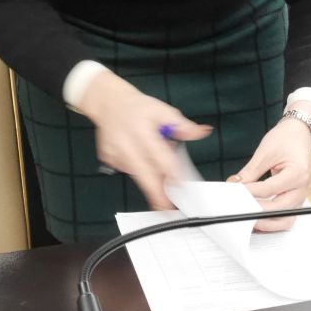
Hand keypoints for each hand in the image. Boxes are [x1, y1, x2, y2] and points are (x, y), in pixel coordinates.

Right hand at [79, 71, 211, 209]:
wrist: (109, 103)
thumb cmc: (139, 107)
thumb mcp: (163, 110)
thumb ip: (182, 125)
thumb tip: (202, 132)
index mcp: (142, 131)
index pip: (159, 156)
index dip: (170, 173)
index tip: (179, 186)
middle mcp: (126, 144)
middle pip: (144, 173)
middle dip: (156, 192)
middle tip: (167, 208)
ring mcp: (115, 154)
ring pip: (137, 173)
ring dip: (150, 178)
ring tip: (161, 175)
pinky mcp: (109, 159)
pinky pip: (128, 169)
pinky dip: (138, 168)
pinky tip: (142, 158)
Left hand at [227, 107, 310, 231]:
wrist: (299, 132)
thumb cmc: (286, 138)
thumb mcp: (265, 152)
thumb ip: (250, 172)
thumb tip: (234, 185)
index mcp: (298, 173)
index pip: (269, 189)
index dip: (249, 193)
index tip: (234, 194)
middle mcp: (303, 188)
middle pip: (279, 209)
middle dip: (258, 213)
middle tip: (238, 211)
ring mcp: (301, 195)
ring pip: (286, 220)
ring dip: (268, 223)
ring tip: (248, 221)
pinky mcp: (297, 198)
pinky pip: (286, 215)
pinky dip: (273, 220)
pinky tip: (258, 218)